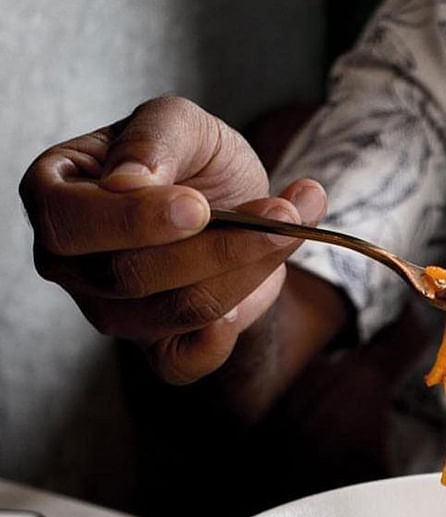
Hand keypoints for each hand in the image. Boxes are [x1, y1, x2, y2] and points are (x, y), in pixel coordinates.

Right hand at [20, 96, 327, 383]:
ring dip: (245, 270)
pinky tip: (252, 291)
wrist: (238, 205)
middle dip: (215, 247)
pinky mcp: (155, 348)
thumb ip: (154, 140)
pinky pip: (185, 362)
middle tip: (281, 213)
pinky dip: (225, 335)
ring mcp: (110, 312)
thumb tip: (128, 182)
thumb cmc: (193, 160)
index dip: (135, 220)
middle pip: (128, 275)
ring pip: (176, 311)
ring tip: (290, 225)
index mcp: (55, 195)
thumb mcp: (180, 123)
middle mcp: (69, 263)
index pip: (70, 223)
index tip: (199, 206)